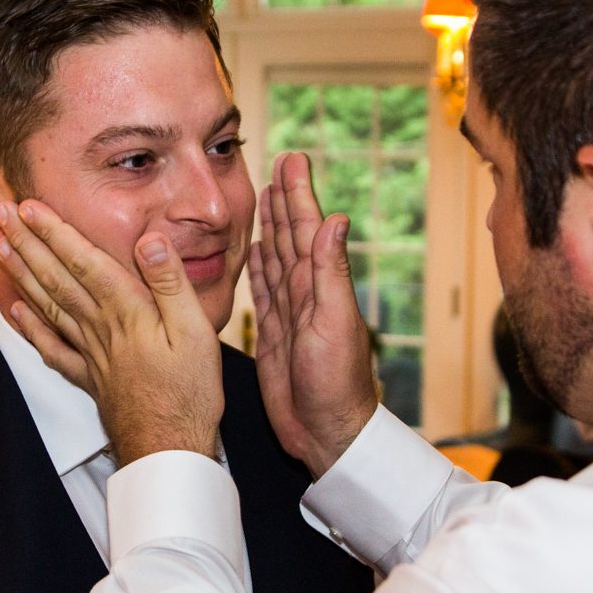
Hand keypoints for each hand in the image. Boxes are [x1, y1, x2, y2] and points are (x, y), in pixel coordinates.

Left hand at [0, 200, 222, 465]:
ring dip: (23, 276)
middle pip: (57, 278)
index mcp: (128, 311)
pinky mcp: (90, 378)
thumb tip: (150, 239)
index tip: (29, 208)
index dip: (56, 232)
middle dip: (29, 243)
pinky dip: (32, 329)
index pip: (84, 262)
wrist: (168, 448)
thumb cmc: (190, 391)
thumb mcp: (197, 331)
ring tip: (1, 249)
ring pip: (49, 306)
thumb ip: (170, 284)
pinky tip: (16, 313)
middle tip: (2, 215)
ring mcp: (91, 354)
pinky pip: (53, 349)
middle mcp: (101, 328)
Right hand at [251, 152, 376, 476]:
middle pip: (289, 235)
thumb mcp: (335, 323)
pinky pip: (262, 292)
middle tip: (277, 163)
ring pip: (275, 259)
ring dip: (270, 226)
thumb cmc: (337, 385)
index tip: (293, 159)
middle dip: (283, 199)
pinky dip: (258, 268)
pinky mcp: (272, 334)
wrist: (325, 433)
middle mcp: (304, 293)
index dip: (299, 193)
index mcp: (320, 285)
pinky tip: (255, 250)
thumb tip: (336, 219)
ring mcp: (288, 313)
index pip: (307, 229)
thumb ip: (331, 272)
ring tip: (263, 196)